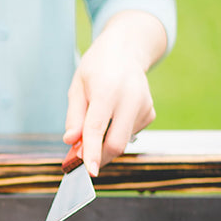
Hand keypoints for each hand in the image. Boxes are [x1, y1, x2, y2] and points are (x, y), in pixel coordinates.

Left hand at [63, 11, 166, 175]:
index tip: (90, 171)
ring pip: (122, 141)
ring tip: (97, 120)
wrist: (126, 49)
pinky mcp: (150, 113)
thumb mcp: (77, 87)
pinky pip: (129, 134)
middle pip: (116, 143)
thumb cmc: (97, 68)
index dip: (92, 152)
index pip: (97, 128)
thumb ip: (74, 117)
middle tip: (81, 158)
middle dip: (98, 157)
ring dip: (104, 142)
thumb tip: (71, 141)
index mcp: (107, 90)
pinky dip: (115, 132)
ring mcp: (144, 106)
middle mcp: (130, 99)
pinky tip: (113, 114)